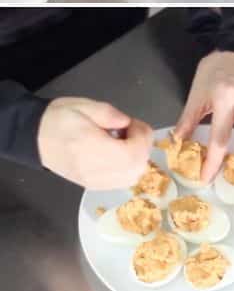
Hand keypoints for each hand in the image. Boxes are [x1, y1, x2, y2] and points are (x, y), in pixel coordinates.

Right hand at [38, 97, 152, 188]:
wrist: (33, 137)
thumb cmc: (59, 118)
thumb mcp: (84, 105)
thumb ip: (110, 114)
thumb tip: (127, 123)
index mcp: (90, 148)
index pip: (130, 154)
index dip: (142, 138)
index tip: (134, 123)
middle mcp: (92, 171)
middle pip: (135, 169)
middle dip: (143, 147)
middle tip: (132, 130)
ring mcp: (91, 181)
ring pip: (131, 178)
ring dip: (137, 158)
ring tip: (126, 140)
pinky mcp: (90, 185)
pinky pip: (120, 182)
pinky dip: (128, 168)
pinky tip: (119, 152)